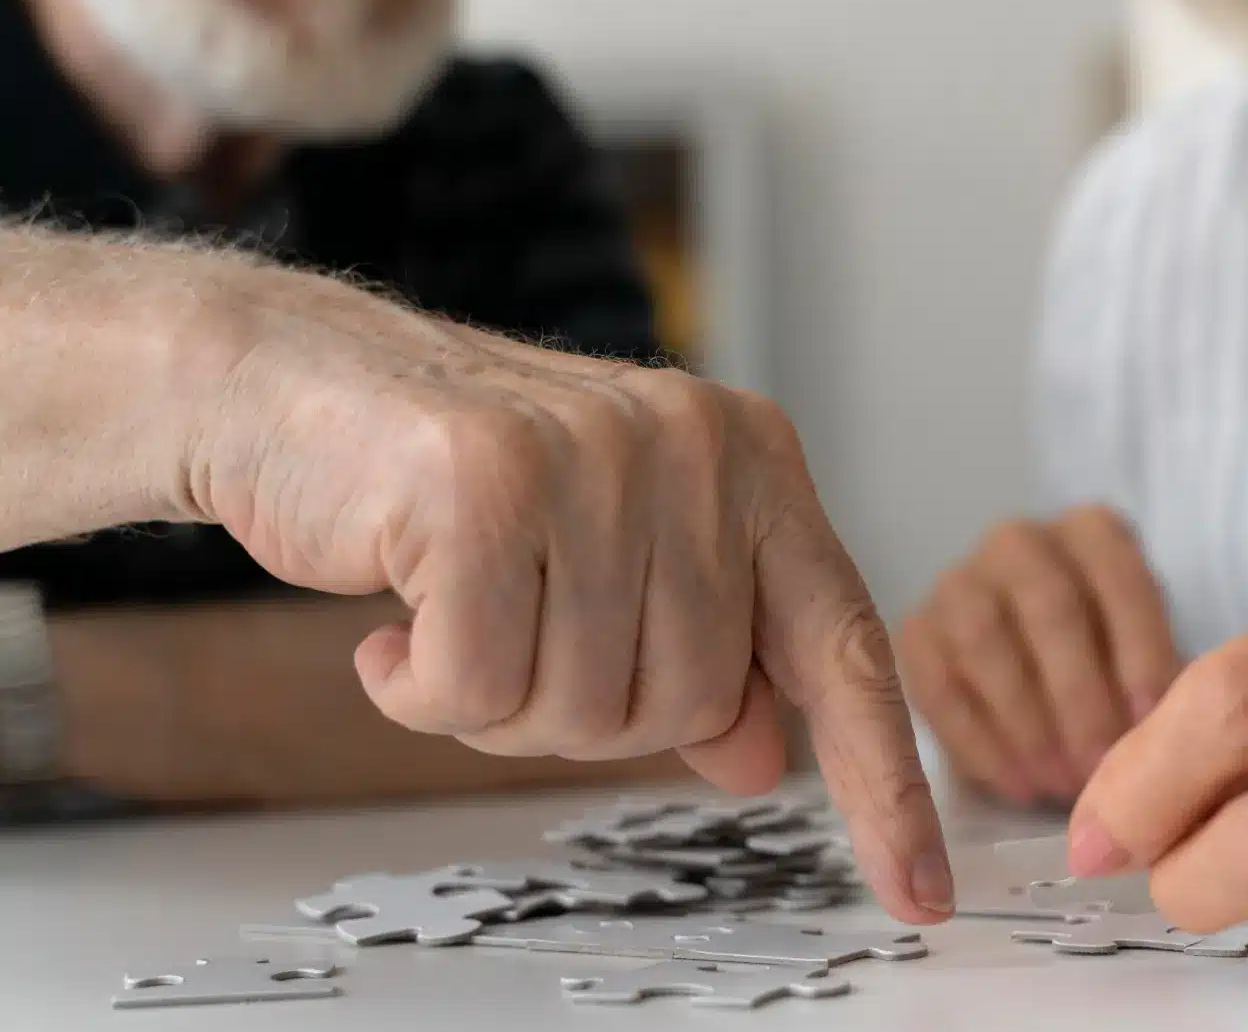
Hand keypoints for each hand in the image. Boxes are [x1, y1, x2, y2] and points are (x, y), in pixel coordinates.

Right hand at [175, 263, 950, 921]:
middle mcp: (694, 446)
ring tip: (451, 615)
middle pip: (689, 704)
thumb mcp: (611, 559)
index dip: (884, 784)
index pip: (844, 644)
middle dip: (586, 712)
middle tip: (512, 637)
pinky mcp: (484, 480)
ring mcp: (596, 454)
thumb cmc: (460, 484)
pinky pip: (478, 687)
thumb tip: (766, 758)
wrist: (296, 383)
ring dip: (495, 704)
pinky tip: (392, 623)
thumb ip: (700, 649)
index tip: (922, 894)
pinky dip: (421, 690)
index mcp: (750, 461)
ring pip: (585, 707)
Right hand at [901, 506, 1180, 804]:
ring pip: (984, 639)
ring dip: (1027, 721)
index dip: (1138, 649)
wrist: (1037, 672)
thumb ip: (1156, 684)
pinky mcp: (916, 632)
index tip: (1151, 722)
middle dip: (1079, 695)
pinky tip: (1018, 786)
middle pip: (1049, 605)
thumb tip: (1161, 739)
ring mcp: (960, 581)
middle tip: (1099, 769)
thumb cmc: (1112, 667)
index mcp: (1092, 532)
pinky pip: (938, 685)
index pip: (1119, 576)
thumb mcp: (1146, 657)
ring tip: (1060, 784)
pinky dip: (980, 743)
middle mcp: (1020, 542)